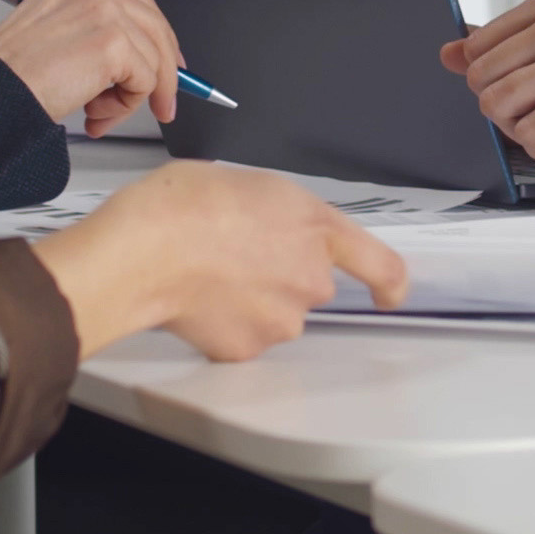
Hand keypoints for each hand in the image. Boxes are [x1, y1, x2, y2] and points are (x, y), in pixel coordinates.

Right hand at [0, 0, 185, 134]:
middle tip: (162, 102)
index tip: (164, 64)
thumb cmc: (11, 73)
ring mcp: (105, 10)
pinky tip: (94, 113)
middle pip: (154, 23)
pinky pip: (146, 81)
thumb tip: (141, 61)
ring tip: (98, 113)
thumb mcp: (56, 35)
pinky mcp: (113, 42)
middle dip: (165, 69)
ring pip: (153, 59)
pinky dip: (125, 106)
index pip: (134, 2)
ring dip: (130, 97)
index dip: (155, 37)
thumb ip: (96, 35)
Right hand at [33, 157, 412, 360]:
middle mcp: (310, 278)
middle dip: (280, 274)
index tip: (389, 293)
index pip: (381, 265)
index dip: (390, 284)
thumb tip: (271, 227)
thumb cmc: (183, 204)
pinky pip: (245, 337)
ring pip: (277, 313)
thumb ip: (279, 214)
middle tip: (234, 254)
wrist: (144, 250)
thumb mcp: (249, 185)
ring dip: (252, 298)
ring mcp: (282, 318)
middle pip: (310, 284)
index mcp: (316, 228)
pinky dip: (226, 323)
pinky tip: (198, 298)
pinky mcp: (249, 348)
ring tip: (207, 272)